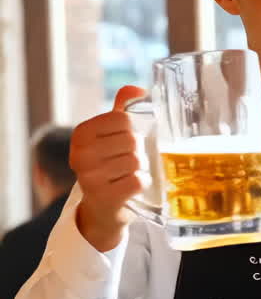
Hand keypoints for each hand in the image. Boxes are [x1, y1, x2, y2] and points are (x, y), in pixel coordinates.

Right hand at [71, 84, 146, 252]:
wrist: (102, 208)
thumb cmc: (110, 166)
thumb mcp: (112, 135)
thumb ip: (123, 110)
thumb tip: (137, 90)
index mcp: (81, 133)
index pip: (123, 119)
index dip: (133, 130)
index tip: (124, 141)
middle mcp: (80, 154)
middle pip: (131, 140)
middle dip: (138, 151)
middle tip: (128, 162)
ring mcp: (89, 177)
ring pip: (135, 161)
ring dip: (141, 168)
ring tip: (129, 175)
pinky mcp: (104, 197)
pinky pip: (138, 180)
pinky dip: (143, 183)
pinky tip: (132, 187)